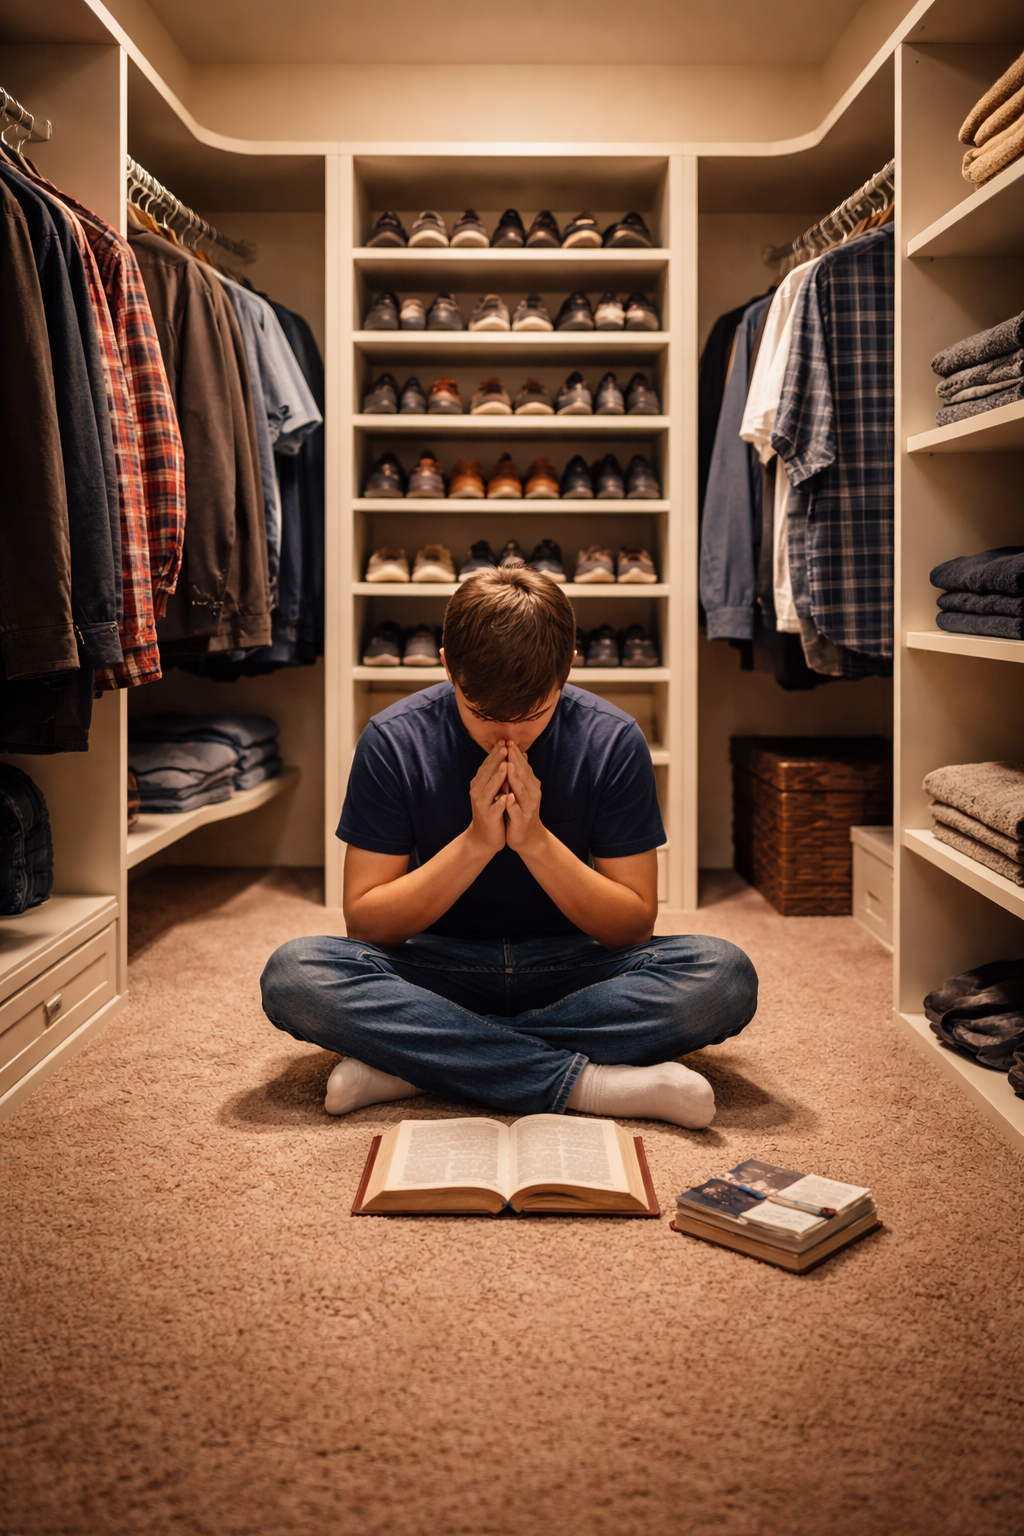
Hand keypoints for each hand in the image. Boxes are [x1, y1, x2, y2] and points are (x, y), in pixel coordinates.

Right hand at [467, 742, 508, 854]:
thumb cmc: (492, 811)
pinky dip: (501, 802)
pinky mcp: (488, 818)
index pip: (488, 765)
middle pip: (487, 773)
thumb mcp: (494, 790)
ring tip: (505, 766)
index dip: (496, 753)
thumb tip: (508, 753)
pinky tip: (508, 797)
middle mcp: (478, 792)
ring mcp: (482, 805)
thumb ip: (499, 774)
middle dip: (496, 759)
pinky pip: (495, 808)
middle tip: (505, 746)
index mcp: (480, 783)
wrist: (483, 838)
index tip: (504, 740)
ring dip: (497, 777)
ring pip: (490, 788)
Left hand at [505, 741, 546, 855]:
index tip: (508, 741)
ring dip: (515, 778)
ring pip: (520, 790)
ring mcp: (528, 807)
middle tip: (509, 747)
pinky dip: (512, 804)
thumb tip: (522, 753)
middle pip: (523, 774)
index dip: (516, 754)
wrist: (528, 837)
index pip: (523, 766)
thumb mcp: (522, 790)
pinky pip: (516, 810)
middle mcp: (532, 794)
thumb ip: (521, 773)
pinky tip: (508, 797)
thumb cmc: (521, 811)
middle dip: (516, 760)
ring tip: (509, 766)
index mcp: (531, 785)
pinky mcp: (522, 820)